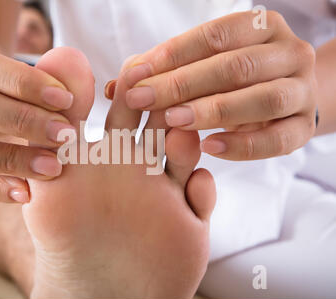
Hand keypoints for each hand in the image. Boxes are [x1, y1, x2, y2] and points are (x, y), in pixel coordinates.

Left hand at [121, 11, 317, 160]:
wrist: (283, 97)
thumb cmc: (231, 79)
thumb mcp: (202, 67)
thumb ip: (163, 72)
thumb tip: (116, 86)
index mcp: (261, 28)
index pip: (214, 36)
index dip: (172, 55)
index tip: (135, 76)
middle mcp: (288, 53)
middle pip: (236, 66)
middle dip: (184, 84)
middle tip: (142, 101)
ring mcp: (301, 91)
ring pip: (263, 100)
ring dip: (215, 111)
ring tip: (175, 123)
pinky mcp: (304, 128)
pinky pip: (277, 140)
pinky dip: (243, 146)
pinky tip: (209, 148)